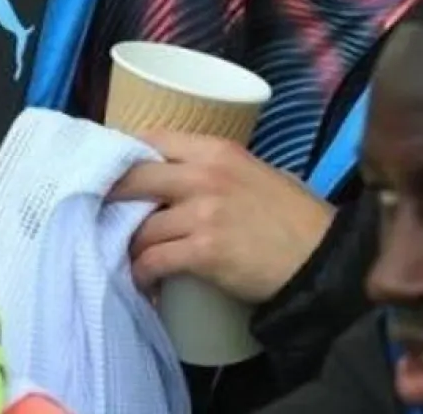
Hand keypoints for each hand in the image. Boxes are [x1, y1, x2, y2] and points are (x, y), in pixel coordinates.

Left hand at [108, 130, 335, 303]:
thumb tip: (174, 176)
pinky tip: (143, 282)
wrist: (321, 258)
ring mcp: (203, 213)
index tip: (109, 173)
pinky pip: (153, 261)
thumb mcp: (255, 173)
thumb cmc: (293, 217)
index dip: (123, 156)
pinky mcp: (204, 252)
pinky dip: (142, 274)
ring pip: (140, 228)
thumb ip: (217, 169)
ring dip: (128, 247)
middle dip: (111, 200)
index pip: (151, 139)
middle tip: (101, 216)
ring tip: (128, 258)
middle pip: (133, 179)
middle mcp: (205, 175)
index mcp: (218, 150)